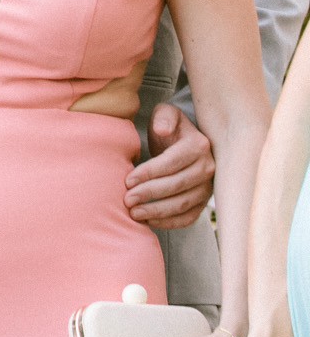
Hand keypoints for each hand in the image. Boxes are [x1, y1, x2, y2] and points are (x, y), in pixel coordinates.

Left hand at [125, 104, 214, 229]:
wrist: (185, 142)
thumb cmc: (170, 128)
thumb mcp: (167, 114)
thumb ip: (164, 118)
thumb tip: (162, 131)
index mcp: (198, 146)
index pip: (172, 162)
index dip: (149, 173)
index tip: (127, 180)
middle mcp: (208, 167)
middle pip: (177, 185)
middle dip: (150, 193)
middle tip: (127, 199)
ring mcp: (208, 187)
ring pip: (183, 203)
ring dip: (157, 211)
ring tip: (133, 213)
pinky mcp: (203, 202)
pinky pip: (188, 217)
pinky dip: (169, 222)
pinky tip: (147, 221)